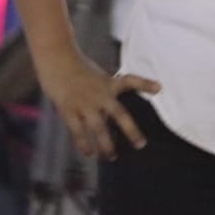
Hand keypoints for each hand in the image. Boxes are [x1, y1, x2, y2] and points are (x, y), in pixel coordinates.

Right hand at [34, 48, 160, 159]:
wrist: (56, 58)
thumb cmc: (76, 67)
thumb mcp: (97, 76)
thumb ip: (105, 93)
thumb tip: (108, 113)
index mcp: (108, 83)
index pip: (130, 81)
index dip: (145, 83)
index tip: (159, 88)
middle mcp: (100, 94)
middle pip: (119, 113)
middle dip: (131, 130)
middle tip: (141, 145)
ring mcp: (85, 103)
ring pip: (99, 128)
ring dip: (106, 144)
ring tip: (111, 157)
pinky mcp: (69, 109)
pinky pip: (78, 130)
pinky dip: (83, 143)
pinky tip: (89, 154)